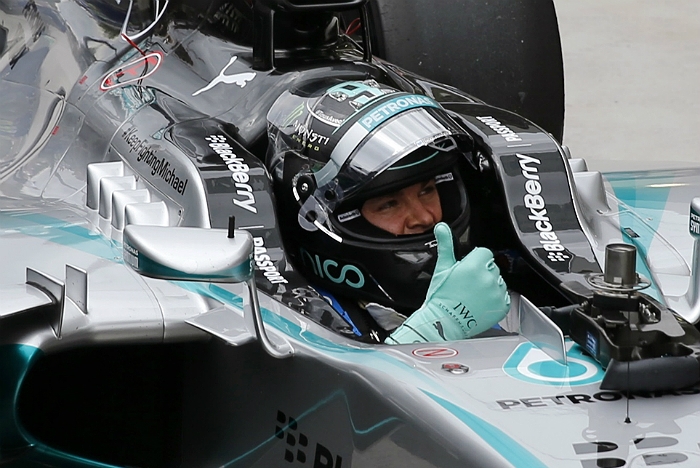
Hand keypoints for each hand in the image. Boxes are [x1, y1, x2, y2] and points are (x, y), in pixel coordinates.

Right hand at [386, 222, 509, 343]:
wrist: (444, 322)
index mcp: (474, 265)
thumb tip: (441, 227)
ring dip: (489, 285)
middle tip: (467, 284)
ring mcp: (496, 292)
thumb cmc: (441, 298)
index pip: (484, 252)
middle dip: (482, 272)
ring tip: (473, 295)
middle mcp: (488, 277)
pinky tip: (480, 303)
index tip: (467, 270)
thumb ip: (446, 245)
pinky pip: (503, 296)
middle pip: (491, 266)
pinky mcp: (501, 306)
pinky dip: (495, 299)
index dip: (474, 260)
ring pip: (498, 280)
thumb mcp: (442, 268)